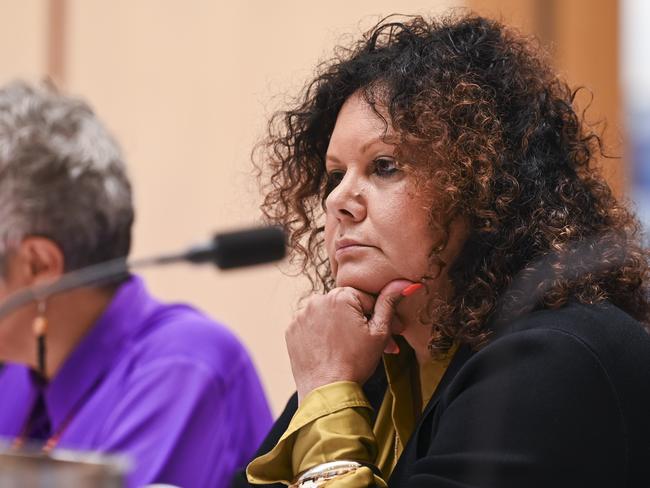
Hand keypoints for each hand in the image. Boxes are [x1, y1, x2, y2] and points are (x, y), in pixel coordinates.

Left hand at [286, 279, 415, 401]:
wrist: (327, 392)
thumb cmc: (355, 364)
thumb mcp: (380, 332)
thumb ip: (389, 303)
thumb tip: (404, 284)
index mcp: (340, 296)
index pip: (367, 299)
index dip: (380, 317)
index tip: (390, 333)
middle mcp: (317, 300)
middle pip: (347, 306)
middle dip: (362, 323)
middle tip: (374, 344)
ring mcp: (302, 315)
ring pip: (330, 315)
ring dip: (342, 326)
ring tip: (352, 348)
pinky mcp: (292, 330)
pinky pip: (312, 325)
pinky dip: (323, 334)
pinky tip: (333, 348)